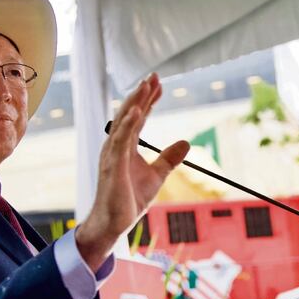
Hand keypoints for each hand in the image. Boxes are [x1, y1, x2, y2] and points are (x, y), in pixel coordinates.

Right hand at [76, 74, 188, 269]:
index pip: (138, 117)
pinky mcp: (113, 165)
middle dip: (142, 94)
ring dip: (135, 103)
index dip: (148, 100)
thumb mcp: (157, 175)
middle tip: (154, 75)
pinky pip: (120, 141)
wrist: (115, 222)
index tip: (159, 84)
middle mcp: (116, 145)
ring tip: (146, 85)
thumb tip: (186, 142)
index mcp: (125, 146)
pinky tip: (137, 111)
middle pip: (130, 113)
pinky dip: (128, 125)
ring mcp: (112, 154)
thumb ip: (169, 158)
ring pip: (124, 122)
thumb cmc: (130, 199)